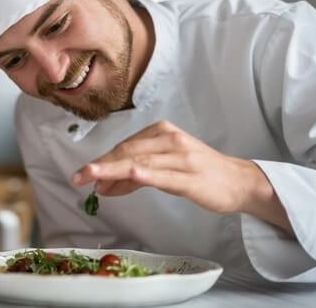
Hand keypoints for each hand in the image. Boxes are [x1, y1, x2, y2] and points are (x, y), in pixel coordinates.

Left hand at [71, 120, 291, 230]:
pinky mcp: (192, 177)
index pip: (124, 147)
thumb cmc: (198, 173)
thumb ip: (133, 175)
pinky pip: (165, 175)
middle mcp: (170, 140)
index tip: (82, 174)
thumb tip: (103, 183)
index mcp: (161, 132)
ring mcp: (182, 158)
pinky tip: (131, 174)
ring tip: (93, 177)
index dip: (102, 161)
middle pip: (128, 152)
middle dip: (100, 165)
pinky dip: (147, 174)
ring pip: (141, 163)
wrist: (237, 181)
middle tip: (78, 177)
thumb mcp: (163, 169)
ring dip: (114, 170)